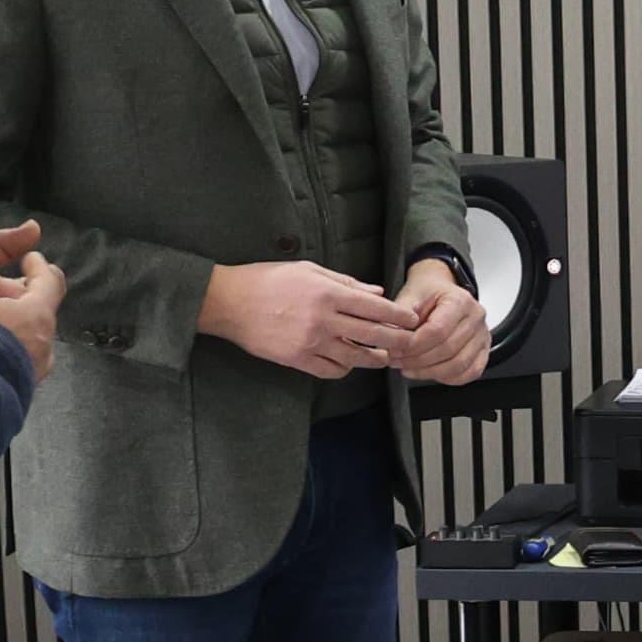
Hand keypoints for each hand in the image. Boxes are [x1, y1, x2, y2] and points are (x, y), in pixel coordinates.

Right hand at [0, 215, 61, 381]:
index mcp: (38, 315)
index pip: (50, 281)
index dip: (39, 266)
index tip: (29, 258)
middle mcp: (44, 344)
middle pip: (38, 309)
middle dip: (17, 294)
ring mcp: (33, 370)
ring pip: (27, 336)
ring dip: (10, 322)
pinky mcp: (18, 389)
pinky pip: (16, 359)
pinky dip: (4, 345)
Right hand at [201, 259, 419, 378]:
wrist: (229, 302)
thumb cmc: (268, 280)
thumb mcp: (309, 270)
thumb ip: (346, 282)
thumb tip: (377, 291)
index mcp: (328, 293)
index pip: (376, 308)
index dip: (399, 316)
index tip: (412, 321)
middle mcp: (323, 320)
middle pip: (373, 336)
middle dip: (397, 341)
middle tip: (409, 344)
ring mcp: (310, 343)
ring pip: (356, 358)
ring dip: (373, 359)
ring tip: (382, 357)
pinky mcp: (297, 360)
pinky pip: (331, 371)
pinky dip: (344, 369)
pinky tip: (348, 362)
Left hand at [393, 258, 492, 386]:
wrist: (440, 289)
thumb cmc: (426, 293)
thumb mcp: (408, 296)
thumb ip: (401, 318)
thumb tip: (392, 340)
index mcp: (459, 301)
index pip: (438, 331)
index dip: (414, 345)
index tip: (396, 350)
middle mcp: (476, 318)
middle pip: (448, 350)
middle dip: (418, 361)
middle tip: (397, 362)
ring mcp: (482, 335)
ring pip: (459, 365)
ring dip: (430, 372)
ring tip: (409, 369)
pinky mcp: (483, 350)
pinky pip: (470, 372)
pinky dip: (448, 378)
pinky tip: (430, 373)